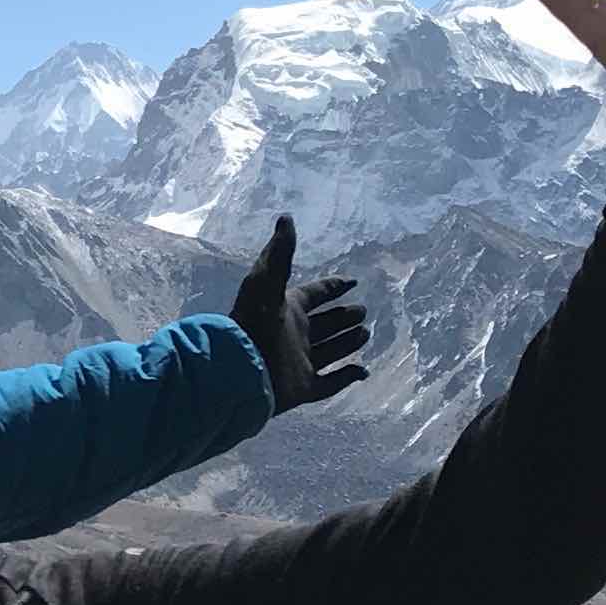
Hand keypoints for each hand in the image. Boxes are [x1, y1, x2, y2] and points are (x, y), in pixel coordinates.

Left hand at [229, 216, 368, 412]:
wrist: (239, 369)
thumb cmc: (252, 323)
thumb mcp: (265, 281)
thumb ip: (281, 252)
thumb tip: (286, 217)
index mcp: (288, 309)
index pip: (315, 295)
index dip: (333, 287)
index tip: (352, 281)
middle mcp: (295, 334)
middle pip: (326, 323)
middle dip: (344, 316)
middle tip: (363, 311)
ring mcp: (300, 361)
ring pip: (331, 350)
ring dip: (348, 342)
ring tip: (366, 333)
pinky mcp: (303, 387)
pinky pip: (331, 382)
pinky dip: (347, 376)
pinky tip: (363, 370)